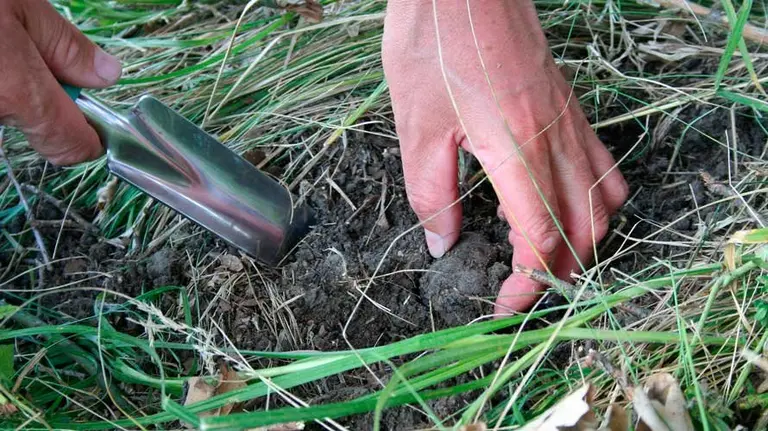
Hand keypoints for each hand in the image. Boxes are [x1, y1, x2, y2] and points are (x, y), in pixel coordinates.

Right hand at [0, 0, 121, 164]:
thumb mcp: (20, 4)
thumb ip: (65, 46)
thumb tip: (106, 74)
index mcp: (18, 93)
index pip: (71, 146)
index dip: (92, 138)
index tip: (100, 123)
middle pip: (40, 125)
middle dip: (49, 96)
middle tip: (36, 53)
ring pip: (12, 112)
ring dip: (18, 88)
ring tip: (6, 45)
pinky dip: (1, 84)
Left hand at [382, 1, 628, 312]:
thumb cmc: (432, 43)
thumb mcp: (417, 127)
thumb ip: (431, 194)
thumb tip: (442, 244)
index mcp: (518, 149)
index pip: (540, 238)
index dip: (527, 283)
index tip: (504, 306)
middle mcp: (556, 139)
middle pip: (583, 229)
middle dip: (558, 272)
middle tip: (521, 289)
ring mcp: (570, 121)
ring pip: (603, 201)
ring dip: (581, 241)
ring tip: (541, 254)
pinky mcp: (569, 106)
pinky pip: (601, 165)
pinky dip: (589, 200)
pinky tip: (553, 200)